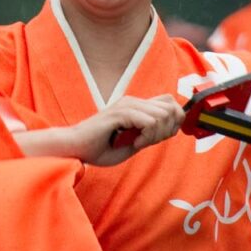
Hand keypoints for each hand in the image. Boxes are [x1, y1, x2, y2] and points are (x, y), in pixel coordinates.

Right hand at [68, 95, 184, 165]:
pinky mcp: (120, 113)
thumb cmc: (101, 148)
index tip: (159, 138)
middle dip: (167, 130)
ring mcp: (126, 105)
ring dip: (155, 134)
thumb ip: (150, 134)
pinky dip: (146, 136)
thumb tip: (170, 130)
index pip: (170, 103)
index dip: (173, 122)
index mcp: (137, 106)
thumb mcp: (133, 142)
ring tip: (139, 143)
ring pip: (162, 115)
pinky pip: (149, 122)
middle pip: (171, 109)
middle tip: (149, 142)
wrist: (77, 148)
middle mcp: (134, 101)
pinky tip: (134, 143)